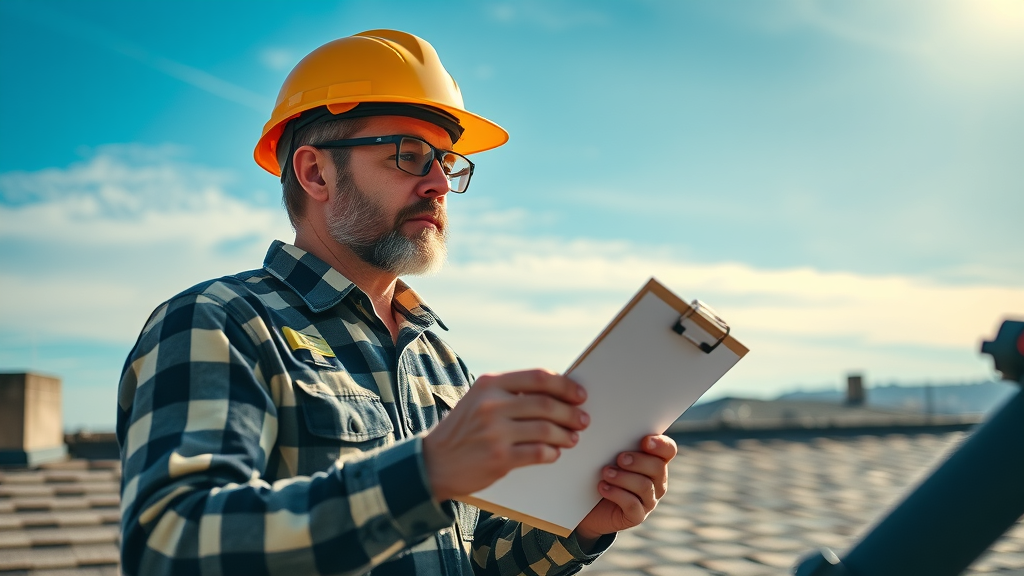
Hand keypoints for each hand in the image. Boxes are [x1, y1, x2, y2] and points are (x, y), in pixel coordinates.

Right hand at [423, 369, 589, 501]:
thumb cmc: (463, 429)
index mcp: (489, 383)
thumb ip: (510, 392)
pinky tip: (554, 453)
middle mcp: (492, 404)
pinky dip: (552, 453)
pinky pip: (538, 453)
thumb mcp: (479, 399)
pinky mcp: (499, 458)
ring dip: (566, 434)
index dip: (565, 385)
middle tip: (583, 419)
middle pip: (546, 403)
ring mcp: (495, 432)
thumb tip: (557, 392)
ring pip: (546, 429)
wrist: (433, 462)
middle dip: (571, 412)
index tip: (579, 394)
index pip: (538, 377)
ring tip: (572, 438)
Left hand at [572, 434, 676, 548]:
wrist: (589, 506)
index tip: (644, 441)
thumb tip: (613, 430)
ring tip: (606, 473)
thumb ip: (618, 444)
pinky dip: (616, 494)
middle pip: (658, 467)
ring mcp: (649, 500)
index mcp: (654, 461)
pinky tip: (603, 487)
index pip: (668, 450)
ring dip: (623, 477)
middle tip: (620, 458)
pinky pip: (633, 505)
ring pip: (644, 486)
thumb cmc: (601, 473)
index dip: (660, 444)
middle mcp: (657, 481)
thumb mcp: (609, 455)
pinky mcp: (637, 516)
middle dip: (638, 461)